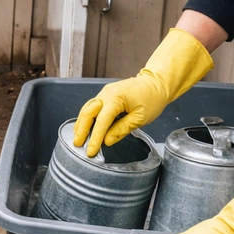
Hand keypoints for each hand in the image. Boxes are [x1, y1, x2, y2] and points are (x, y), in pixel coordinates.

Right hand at [73, 28, 213, 156]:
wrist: (156, 82)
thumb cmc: (152, 99)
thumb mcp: (141, 118)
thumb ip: (122, 129)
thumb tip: (107, 141)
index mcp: (116, 98)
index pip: (102, 121)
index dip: (95, 137)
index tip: (91, 151)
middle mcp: (106, 94)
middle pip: (87, 112)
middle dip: (81, 130)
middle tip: (77, 145)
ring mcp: (104, 93)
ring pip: (87, 109)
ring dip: (80, 124)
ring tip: (77, 139)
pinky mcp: (105, 95)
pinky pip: (91, 107)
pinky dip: (86, 118)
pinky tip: (83, 128)